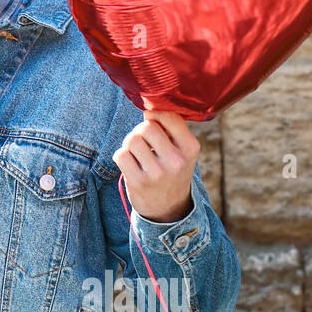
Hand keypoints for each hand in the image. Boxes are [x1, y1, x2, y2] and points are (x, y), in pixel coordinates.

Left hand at [112, 108, 197, 222]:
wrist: (169, 208)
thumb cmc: (172, 169)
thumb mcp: (182, 150)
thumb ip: (170, 127)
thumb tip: (148, 103)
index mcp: (190, 147)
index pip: (167, 115)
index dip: (154, 114)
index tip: (152, 121)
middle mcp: (176, 160)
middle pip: (146, 127)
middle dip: (140, 131)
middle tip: (143, 142)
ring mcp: (158, 173)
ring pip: (132, 140)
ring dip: (129, 144)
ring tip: (137, 154)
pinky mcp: (139, 183)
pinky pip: (121, 155)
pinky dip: (121, 156)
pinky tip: (130, 164)